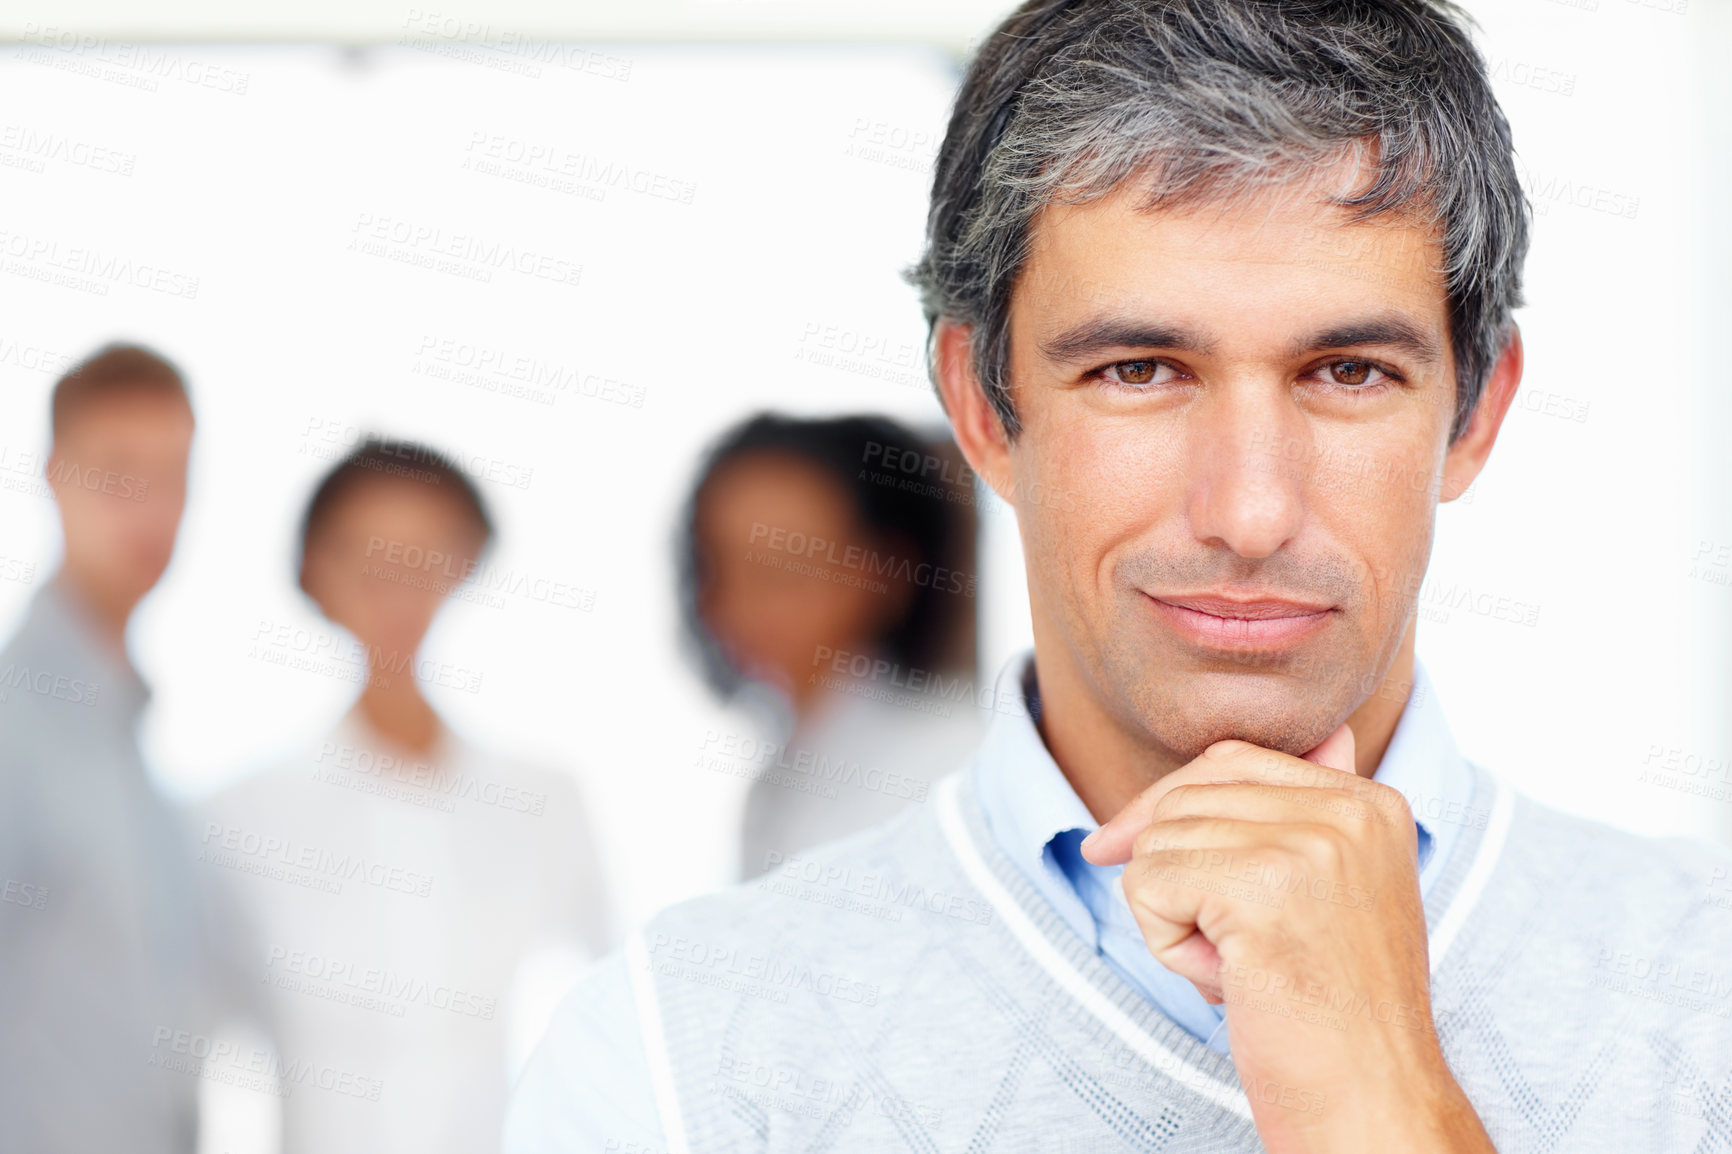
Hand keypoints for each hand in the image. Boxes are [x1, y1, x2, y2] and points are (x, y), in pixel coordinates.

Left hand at [1080, 726, 1491, 1152]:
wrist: (1371, 1104)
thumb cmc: (1340, 1015)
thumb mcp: (1340, 893)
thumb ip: (1317, 812)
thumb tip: (1327, 734)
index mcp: (1372, 804)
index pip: (1231, 760)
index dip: (1165, 805)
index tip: (1118, 845)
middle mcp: (1349, 811)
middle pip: (1185, 795)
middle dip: (1170, 867)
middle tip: (1226, 947)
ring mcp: (1309, 844)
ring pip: (1159, 842)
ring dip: (1174, 916)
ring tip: (1244, 968)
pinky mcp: (1260, 887)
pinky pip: (1147, 884)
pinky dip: (1166, 943)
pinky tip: (1229, 981)